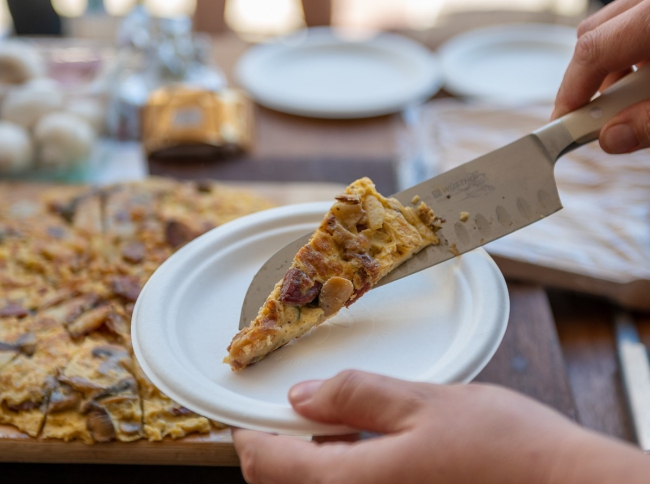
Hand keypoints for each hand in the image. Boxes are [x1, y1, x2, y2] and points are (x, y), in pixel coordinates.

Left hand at [233, 370, 648, 483]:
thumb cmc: (504, 450)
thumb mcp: (423, 404)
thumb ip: (356, 398)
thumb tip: (302, 398)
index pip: (267, 466)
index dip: (248, 435)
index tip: (244, 414)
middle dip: (281, 449)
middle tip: (298, 409)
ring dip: (315, 460)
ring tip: (336, 421)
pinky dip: (346, 472)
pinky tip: (370, 447)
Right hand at [552, 0, 649, 153]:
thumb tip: (612, 138)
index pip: (592, 51)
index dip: (571, 92)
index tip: (563, 125)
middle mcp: (649, 1)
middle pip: (595, 34)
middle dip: (589, 79)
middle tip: (599, 116)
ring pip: (615, 25)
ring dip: (614, 65)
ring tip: (635, 96)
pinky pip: (635, 20)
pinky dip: (634, 49)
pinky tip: (649, 76)